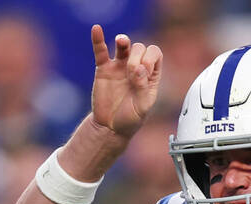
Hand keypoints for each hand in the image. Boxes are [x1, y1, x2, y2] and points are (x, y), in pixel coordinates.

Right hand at [90, 25, 161, 139]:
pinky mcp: (103, 69)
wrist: (110, 128)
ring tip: (121, 42)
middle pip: (139, 48)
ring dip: (124, 41)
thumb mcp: (142, 108)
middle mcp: (136, 67)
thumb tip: (138, 68)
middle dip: (137, 57)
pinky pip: (101, 51)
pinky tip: (97, 29)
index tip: (144, 74)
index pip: (154, 54)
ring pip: (124, 46)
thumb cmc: (130, 119)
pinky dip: (98, 40)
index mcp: (150, 74)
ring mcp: (119, 66)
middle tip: (132, 74)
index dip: (150, 59)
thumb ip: (143, 88)